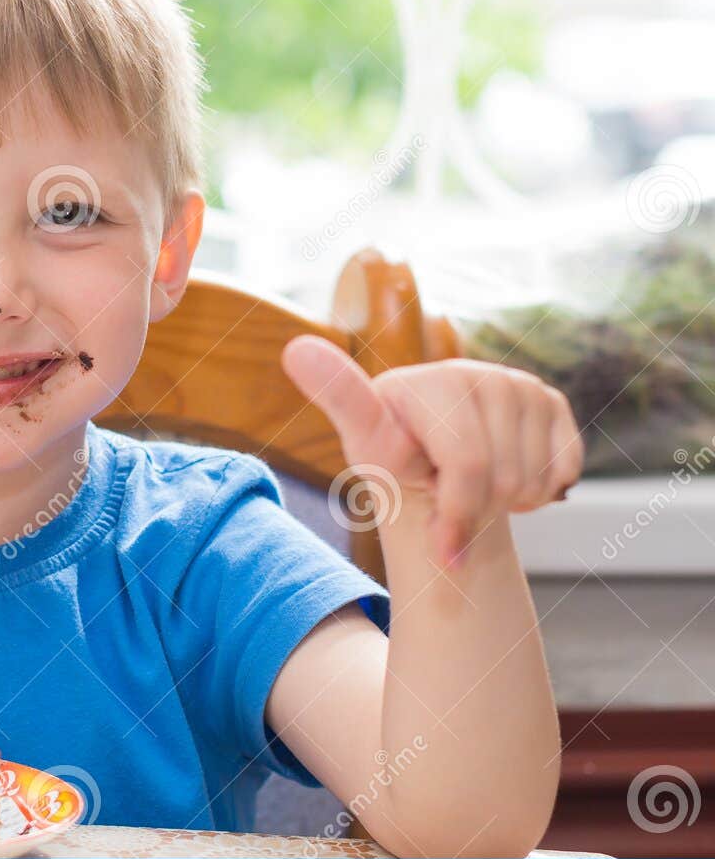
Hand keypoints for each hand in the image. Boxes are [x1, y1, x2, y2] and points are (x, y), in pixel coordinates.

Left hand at [281, 335, 583, 568]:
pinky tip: (505, 475)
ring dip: (504, 501)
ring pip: (530, 479)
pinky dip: (538, 491)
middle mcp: (470, 372)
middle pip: (494, 477)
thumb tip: (295, 349)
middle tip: (446, 497)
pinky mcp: (549, 399)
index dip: (454, 501)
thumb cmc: (397, 460)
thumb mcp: (367, 443)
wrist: (439, 471)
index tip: (409, 496)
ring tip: (472, 485)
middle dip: (473, 509)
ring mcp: (515, 382)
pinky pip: (562, 469)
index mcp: (420, 381)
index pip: (457, 457)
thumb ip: (341, 401)